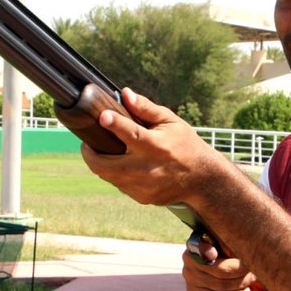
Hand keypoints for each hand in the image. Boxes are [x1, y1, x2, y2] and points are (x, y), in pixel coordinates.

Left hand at [80, 88, 217, 206]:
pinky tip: (125, 166)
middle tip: (88, 142)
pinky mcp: (142, 197)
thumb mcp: (171, 122)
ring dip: (101, 163)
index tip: (102, 116)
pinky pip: (119, 185)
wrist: (202, 180)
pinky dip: (117, 174)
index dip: (115, 125)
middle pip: (105, 165)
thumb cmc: (185, 145)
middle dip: (90, 153)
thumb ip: (146, 108)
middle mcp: (147, 169)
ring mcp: (143, 186)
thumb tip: (125, 94)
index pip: (131, 135)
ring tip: (104, 152)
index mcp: (155, 146)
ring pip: (108, 176)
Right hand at [182, 248, 257, 290]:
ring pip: (218, 286)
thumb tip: (237, 250)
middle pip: (218, 270)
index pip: (199, 248)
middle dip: (239, 271)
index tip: (214, 254)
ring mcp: (189, 279)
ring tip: (251, 279)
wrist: (211, 267)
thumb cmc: (223, 252)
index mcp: (194, 246)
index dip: (205, 251)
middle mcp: (188, 262)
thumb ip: (228, 244)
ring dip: (239, 284)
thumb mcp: (224, 244)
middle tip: (252, 269)